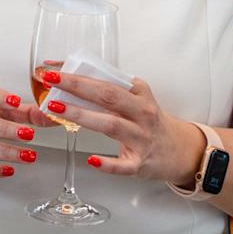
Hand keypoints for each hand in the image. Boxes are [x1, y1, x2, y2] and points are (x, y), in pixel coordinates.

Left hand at [25, 72, 196, 183]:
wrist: (180, 150)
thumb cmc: (149, 121)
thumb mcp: (135, 99)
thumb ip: (108, 89)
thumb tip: (68, 77)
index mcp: (139, 92)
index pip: (105, 78)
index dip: (78, 73)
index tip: (53, 69)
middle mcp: (142, 112)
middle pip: (108, 96)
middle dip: (78, 86)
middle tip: (51, 81)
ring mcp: (142, 138)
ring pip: (111, 125)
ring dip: (83, 116)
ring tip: (57, 109)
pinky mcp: (140, 163)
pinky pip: (123, 164)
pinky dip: (107, 163)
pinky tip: (91, 159)